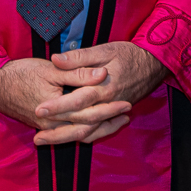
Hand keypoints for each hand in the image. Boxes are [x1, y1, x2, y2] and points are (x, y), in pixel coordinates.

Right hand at [0, 57, 124, 145]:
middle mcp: (51, 124)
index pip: (88, 113)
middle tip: (128, 112)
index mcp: (55, 110)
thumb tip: (101, 73)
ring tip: (118, 122)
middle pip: (86, 128)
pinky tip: (95, 126)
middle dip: (108, 121)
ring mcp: (46, 127)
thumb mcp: (51, 69)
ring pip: (77, 134)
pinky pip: (67, 134)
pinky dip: (84, 131)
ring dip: (99, 129)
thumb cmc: (20, 73)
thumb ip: (77, 73)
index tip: (126, 102)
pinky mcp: (43, 125)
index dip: (109, 108)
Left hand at [31, 41, 170, 144]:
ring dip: (65, 138)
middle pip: (81, 123)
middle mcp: (108, 103)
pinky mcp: (115, 114)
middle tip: (36, 138)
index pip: (77, 100)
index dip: (58, 106)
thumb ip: (80, 57)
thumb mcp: (105, 49)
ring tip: (44, 141)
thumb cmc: (129, 54)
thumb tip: (57, 59)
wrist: (154, 64)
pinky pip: (98, 131)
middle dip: (57, 132)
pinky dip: (84, 137)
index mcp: (104, 87)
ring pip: (88, 131)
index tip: (39, 109)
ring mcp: (112, 111)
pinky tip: (68, 139)